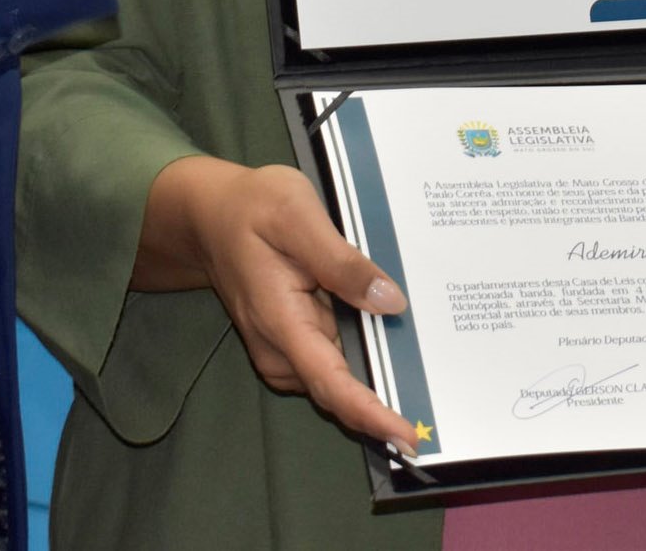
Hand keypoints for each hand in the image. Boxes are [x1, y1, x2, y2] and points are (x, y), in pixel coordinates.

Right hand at [145, 156, 420, 455]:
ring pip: (339, 378)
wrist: (210, 214)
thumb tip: (391, 302)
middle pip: (339, 391)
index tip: (407, 438)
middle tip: (435, 396)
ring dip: (375, 373)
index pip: (330, 383)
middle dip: (385, 399)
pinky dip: (361, 355)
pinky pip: (333, 361)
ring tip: (420, 354)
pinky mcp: (291, 342)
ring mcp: (283, 349)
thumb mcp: (298, 216)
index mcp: (280, 321)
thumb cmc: (253, 208)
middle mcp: (279, 348)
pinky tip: (386, 336)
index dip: (370, 414)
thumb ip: (343, 262)